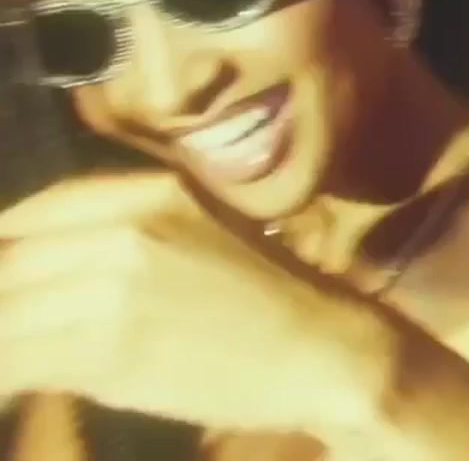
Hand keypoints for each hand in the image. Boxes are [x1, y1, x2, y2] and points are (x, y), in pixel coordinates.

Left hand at [0, 174, 387, 435]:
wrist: (324, 350)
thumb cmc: (270, 297)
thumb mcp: (203, 231)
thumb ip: (127, 231)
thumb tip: (38, 261)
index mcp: (150, 191)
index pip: (34, 210)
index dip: (5, 243)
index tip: (8, 279)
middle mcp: (126, 229)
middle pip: (11, 263)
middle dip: (2, 300)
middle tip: (13, 326)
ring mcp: (115, 287)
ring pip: (6, 316)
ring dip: (2, 342)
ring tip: (11, 360)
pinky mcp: (109, 349)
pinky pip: (18, 364)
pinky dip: (6, 379)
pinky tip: (10, 391)